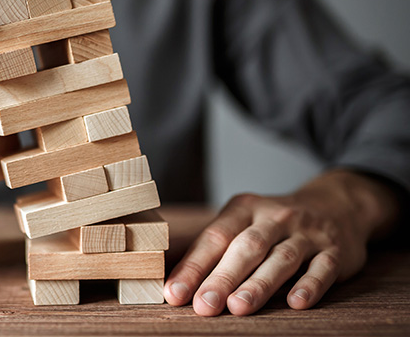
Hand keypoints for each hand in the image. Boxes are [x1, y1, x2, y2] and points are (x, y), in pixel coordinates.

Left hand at [164, 169, 400, 315]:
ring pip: (281, 258)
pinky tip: (295, 303)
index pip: (215, 237)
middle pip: (246, 247)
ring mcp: (308, 233)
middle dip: (223, 278)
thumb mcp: (244, 223)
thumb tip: (178, 286)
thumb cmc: (274, 224)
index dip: (194, 266)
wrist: (337, 205)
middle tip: (204, 305)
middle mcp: (275, 217)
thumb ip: (217, 250)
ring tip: (238, 307)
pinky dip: (309, 286)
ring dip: (259, 284)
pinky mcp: (336, 251)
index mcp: (244, 208)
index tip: (175, 293)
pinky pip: (323, 268)